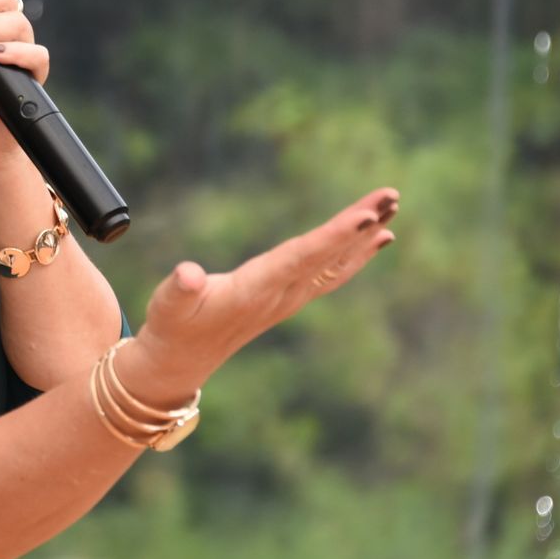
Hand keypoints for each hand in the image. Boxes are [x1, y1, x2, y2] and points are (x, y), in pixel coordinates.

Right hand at [122, 189, 400, 398]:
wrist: (182, 362)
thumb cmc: (172, 326)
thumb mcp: (167, 305)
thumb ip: (179, 290)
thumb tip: (188, 275)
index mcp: (256, 289)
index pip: (302, 258)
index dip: (335, 237)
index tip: (366, 217)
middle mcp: (282, 294)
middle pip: (330, 255)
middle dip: (361, 226)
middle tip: (391, 196)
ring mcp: (290, 298)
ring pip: (338, 263)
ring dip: (366, 236)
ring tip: (392, 206)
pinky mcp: (289, 297)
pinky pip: (333, 272)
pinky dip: (357, 253)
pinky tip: (377, 237)